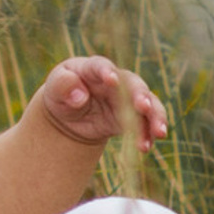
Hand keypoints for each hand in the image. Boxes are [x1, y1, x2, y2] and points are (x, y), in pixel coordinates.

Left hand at [30, 57, 167, 156]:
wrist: (70, 116)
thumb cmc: (61, 95)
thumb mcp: (54, 90)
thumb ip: (63, 87)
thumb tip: (79, 96)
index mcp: (93, 68)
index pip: (101, 66)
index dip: (107, 72)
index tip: (111, 80)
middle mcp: (116, 81)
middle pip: (133, 84)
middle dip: (140, 95)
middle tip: (143, 106)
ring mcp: (128, 99)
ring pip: (148, 104)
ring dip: (155, 117)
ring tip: (158, 132)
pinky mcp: (133, 118)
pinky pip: (145, 125)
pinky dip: (147, 135)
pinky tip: (145, 147)